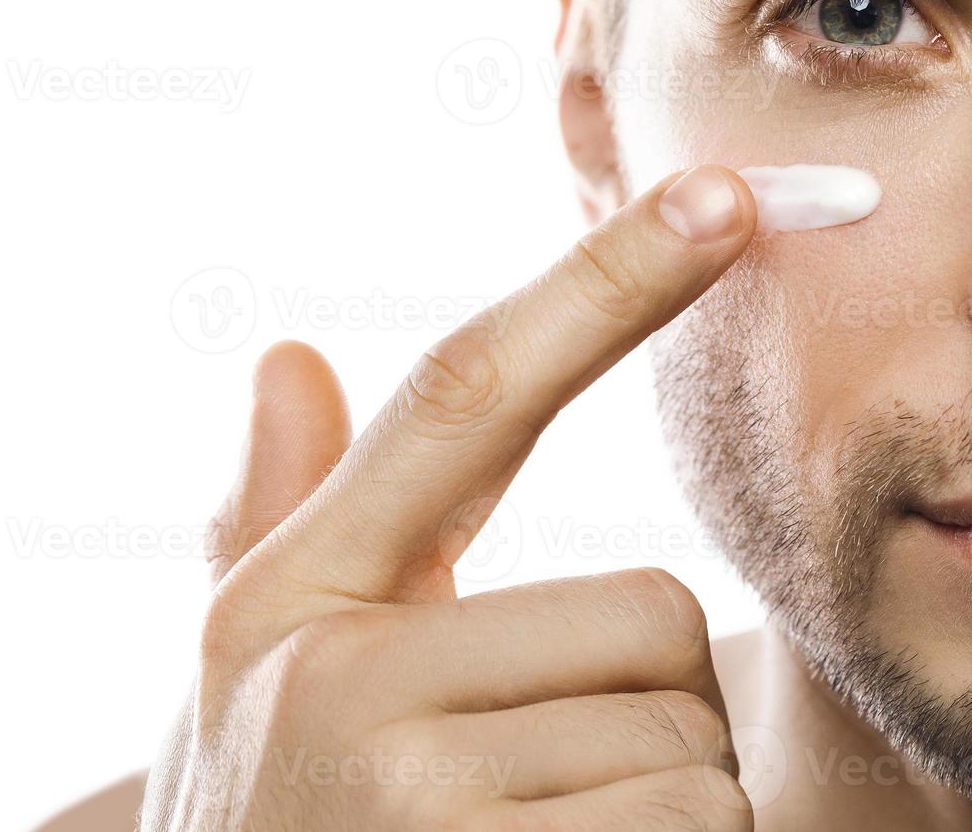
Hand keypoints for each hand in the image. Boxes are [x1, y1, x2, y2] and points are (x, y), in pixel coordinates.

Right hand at [141, 165, 757, 830]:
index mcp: (292, 601)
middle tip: (524, 780)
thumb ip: (266, 514)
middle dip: (626, 704)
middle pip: (647, 616)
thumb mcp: (247, 677)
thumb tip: (283, 355)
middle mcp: (336, 683)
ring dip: (648, 805)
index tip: (723, 200)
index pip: (467, 396)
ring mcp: (411, 805)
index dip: (602, 285)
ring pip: (689, 746)